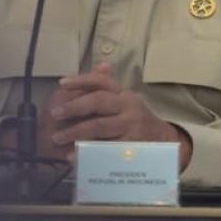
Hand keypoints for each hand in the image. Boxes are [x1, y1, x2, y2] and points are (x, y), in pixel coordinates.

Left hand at [48, 62, 191, 168]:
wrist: (164, 141)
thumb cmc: (137, 119)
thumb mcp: (125, 100)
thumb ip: (110, 86)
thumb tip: (102, 64)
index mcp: (123, 93)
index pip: (101, 82)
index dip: (81, 80)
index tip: (62, 84)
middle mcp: (128, 106)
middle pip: (99, 102)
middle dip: (74, 106)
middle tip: (55, 113)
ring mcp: (130, 127)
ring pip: (100, 126)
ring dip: (76, 132)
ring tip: (58, 137)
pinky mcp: (130, 147)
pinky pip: (105, 149)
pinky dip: (87, 153)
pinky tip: (73, 156)